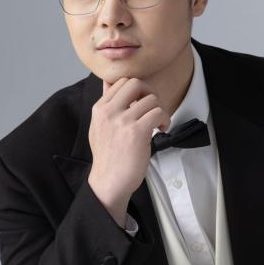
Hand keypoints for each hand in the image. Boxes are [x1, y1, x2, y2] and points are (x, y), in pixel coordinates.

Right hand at [87, 77, 170, 213]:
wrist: (108, 183)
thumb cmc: (108, 157)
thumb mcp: (98, 126)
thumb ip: (106, 104)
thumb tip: (108, 82)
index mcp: (100, 108)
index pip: (121, 81)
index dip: (137, 89)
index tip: (142, 103)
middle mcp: (109, 112)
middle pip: (136, 83)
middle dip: (150, 93)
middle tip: (153, 108)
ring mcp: (123, 121)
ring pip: (151, 99)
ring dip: (161, 110)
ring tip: (158, 123)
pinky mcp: (137, 132)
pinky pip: (158, 113)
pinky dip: (165, 119)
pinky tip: (162, 129)